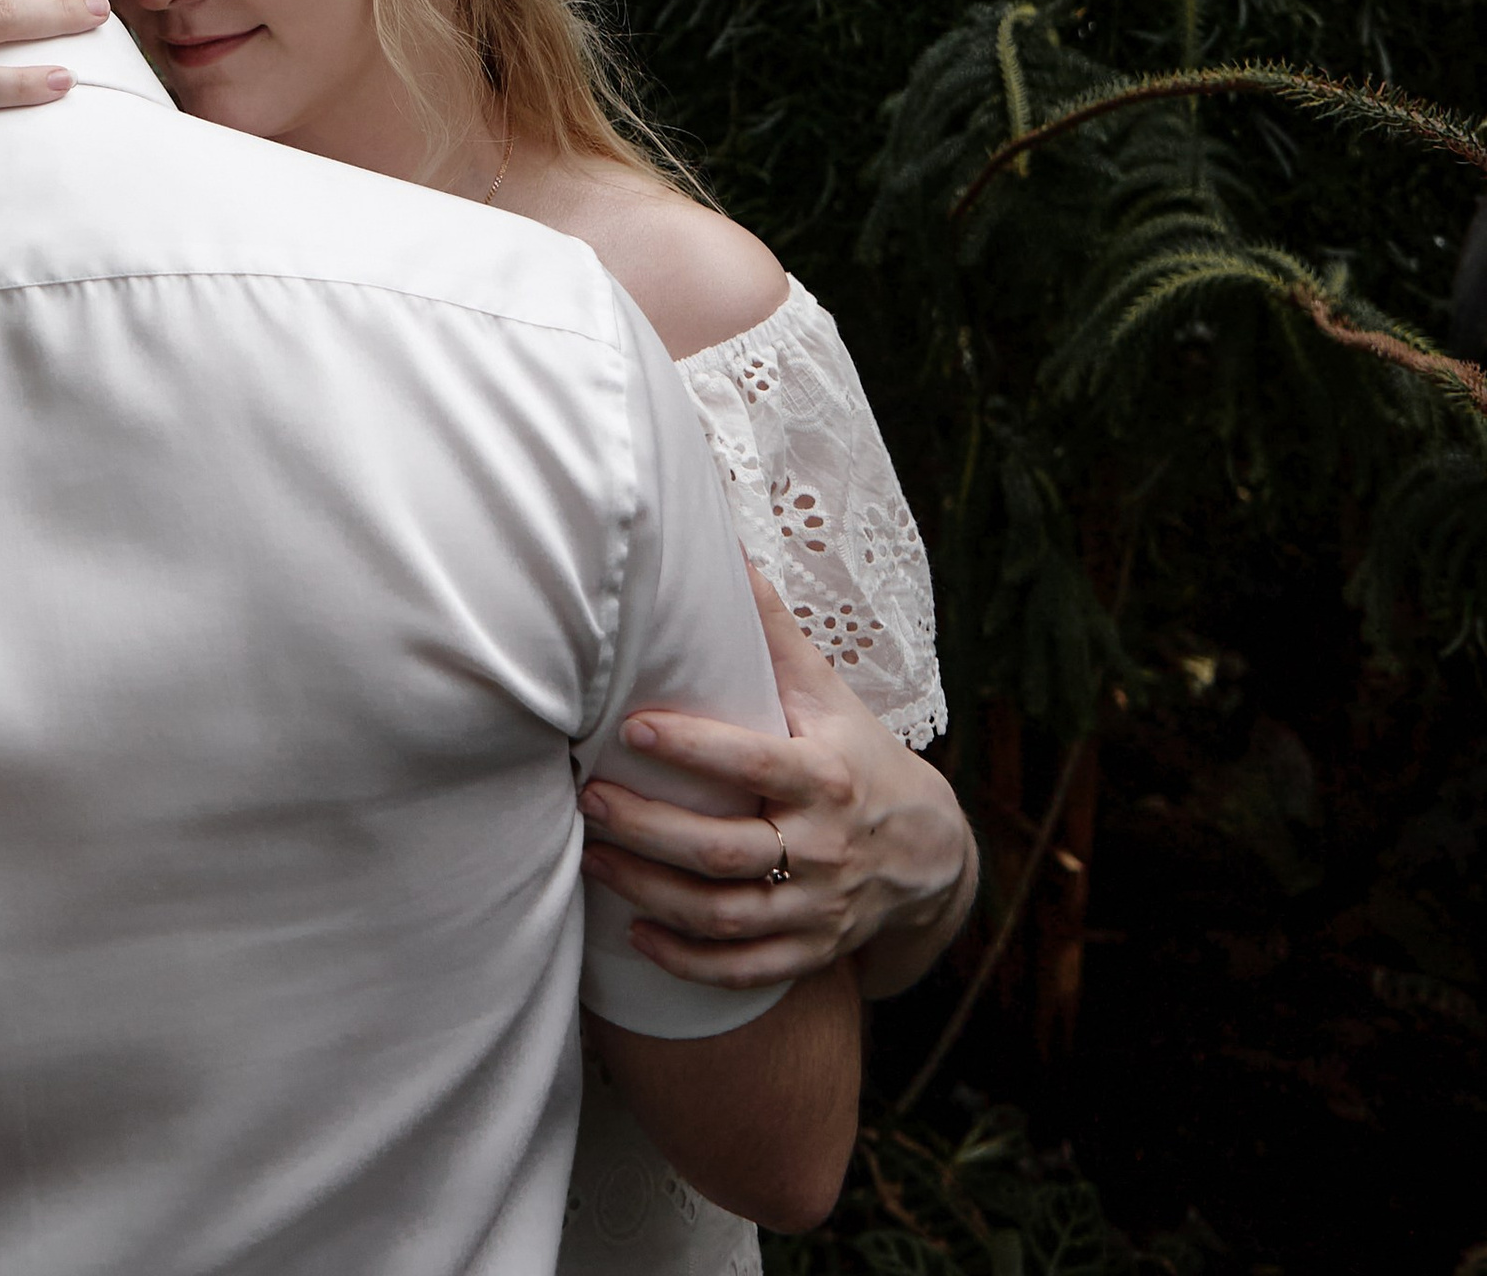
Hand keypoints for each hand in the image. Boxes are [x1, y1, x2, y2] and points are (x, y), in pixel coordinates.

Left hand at [581, 566, 976, 994]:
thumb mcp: (826, 692)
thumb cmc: (857, 754)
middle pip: (725, 851)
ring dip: (651, 892)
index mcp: (826, 778)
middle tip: (587, 799)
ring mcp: (816, 908)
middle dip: (649, 829)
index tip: (631, 728)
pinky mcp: (809, 951)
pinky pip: (743, 969)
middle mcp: (822, 849)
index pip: (753, 765)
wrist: (927, 849)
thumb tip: (725, 545)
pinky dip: (687, 961)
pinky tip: (637, 934)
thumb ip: (771, 628)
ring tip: (592, 857)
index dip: (693, 750)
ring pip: (724, 915)